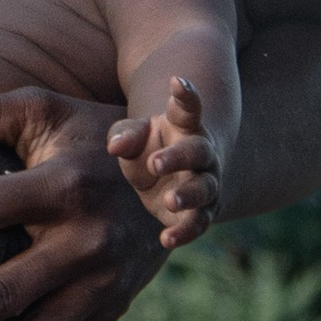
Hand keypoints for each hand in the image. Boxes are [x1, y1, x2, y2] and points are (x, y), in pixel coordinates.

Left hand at [114, 77, 220, 248]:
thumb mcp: (133, 136)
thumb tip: (115, 145)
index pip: (190, 107)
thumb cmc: (147, 148)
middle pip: (198, 151)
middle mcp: (202, 153)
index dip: (186, 94)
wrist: (171, 175)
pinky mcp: (201, 211)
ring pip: (204, 188)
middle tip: (155, 162)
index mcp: (186, 126)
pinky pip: (197, 223)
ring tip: (170, 199)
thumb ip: (127, 135)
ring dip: (189, 195)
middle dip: (179, 156)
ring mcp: (205, 182)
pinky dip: (184, 231)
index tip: (176, 81)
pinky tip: (166, 239)